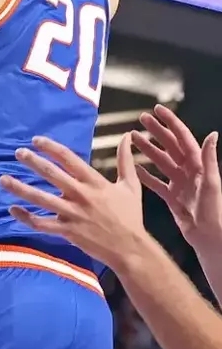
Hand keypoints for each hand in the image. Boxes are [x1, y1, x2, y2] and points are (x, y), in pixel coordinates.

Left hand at [0, 134, 146, 270]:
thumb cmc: (130, 216)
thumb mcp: (130, 185)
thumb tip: (127, 136)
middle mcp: (81, 195)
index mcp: (95, 182)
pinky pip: (41, 224)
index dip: (51, 148)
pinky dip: (25, 217)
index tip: (35, 140)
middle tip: (18, 152)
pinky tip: (12, 209)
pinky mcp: (67, 231)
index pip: (69, 159)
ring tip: (3, 179)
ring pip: (41, 199)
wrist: (130, 249)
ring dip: (20, 188)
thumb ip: (125, 159)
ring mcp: (72, 214)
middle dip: (33, 162)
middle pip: (52, 175)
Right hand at [132, 105, 221, 247]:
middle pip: (170, 146)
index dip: (171, 122)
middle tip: (141, 119)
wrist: (210, 238)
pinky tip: (134, 168)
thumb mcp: (212, 184)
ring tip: (133, 139)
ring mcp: (180, 184)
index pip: (183, 138)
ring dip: (148, 149)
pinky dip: (145, 175)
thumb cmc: (214, 212)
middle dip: (156, 131)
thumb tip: (212, 134)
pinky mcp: (173, 198)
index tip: (158, 110)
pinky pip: (156, 182)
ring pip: (161, 161)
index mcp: (198, 165)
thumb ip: (209, 159)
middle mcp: (189, 171)